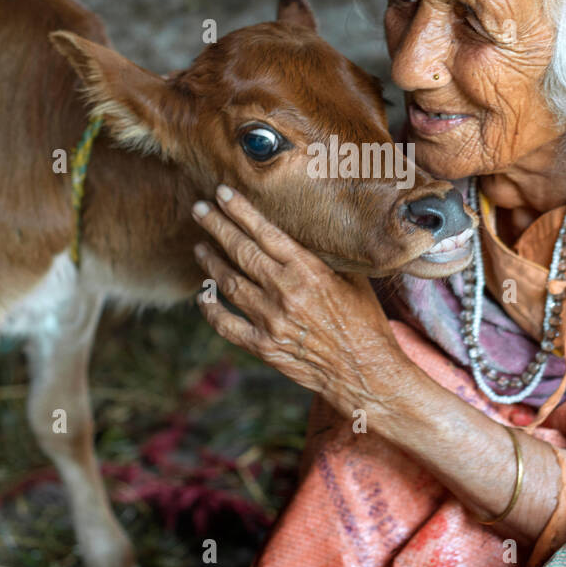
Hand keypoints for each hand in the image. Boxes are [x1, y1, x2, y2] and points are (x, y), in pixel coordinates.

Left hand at [190, 184, 410, 411]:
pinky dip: (210, 308)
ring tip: (200, 247)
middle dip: (217, 227)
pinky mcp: (263, 347)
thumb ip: (326, 257)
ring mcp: (271, 321)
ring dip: (211, 262)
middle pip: (241, 251)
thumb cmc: (365, 323)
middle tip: (200, 209)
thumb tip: (305, 233)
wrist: (365, 373)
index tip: (222, 193)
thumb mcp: (354, 280)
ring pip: (229, 283)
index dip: (241, 211)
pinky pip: (225, 324)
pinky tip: (202, 295)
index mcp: (309, 271)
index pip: (266, 233)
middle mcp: (285, 292)